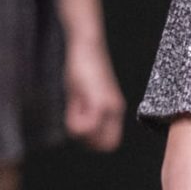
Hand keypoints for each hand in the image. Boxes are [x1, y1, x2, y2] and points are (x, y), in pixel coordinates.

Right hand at [63, 35, 124, 152]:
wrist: (87, 44)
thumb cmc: (82, 66)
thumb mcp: (81, 94)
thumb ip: (81, 113)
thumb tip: (77, 131)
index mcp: (114, 109)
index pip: (110, 142)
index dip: (93, 141)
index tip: (80, 124)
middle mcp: (116, 110)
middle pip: (107, 145)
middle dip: (88, 140)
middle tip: (76, 118)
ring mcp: (109, 105)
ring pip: (96, 137)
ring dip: (81, 130)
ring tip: (75, 105)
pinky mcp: (100, 100)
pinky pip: (89, 125)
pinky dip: (77, 120)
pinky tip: (75, 100)